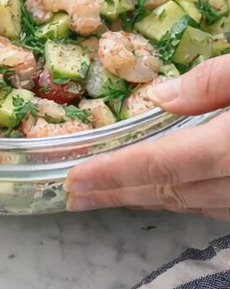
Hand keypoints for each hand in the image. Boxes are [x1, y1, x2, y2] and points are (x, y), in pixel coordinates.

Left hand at [66, 57, 229, 215]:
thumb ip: (211, 82)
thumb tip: (159, 96)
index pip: (161, 164)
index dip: (114, 172)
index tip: (75, 178)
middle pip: (170, 192)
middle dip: (118, 193)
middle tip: (75, 194)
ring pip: (191, 205)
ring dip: (147, 199)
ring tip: (108, 193)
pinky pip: (213, 206)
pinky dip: (182, 199)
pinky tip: (163, 191)